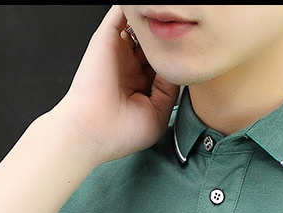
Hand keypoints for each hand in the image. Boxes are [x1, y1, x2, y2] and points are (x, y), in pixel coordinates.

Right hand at [54, 5, 179, 165]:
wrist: (94, 130)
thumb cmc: (122, 132)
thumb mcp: (159, 113)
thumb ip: (171, 87)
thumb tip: (177, 66)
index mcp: (139, 85)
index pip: (162, 63)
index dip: (174, 58)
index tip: (188, 54)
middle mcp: (128, 66)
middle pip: (152, 43)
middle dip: (165, 40)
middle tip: (182, 33)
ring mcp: (117, 51)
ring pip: (138, 27)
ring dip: (150, 25)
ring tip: (168, 16)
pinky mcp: (106, 38)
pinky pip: (120, 13)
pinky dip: (132, 10)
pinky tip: (149, 12)